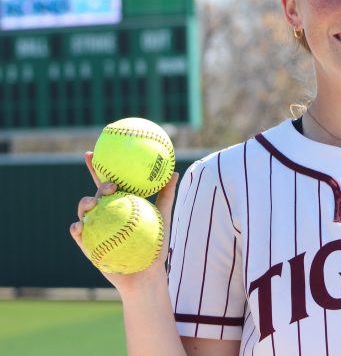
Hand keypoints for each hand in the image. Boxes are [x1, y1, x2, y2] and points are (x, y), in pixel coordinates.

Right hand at [69, 151, 178, 294]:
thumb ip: (166, 196)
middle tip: (108, 185)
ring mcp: (95, 229)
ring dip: (84, 205)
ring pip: (84, 212)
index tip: (91, 152)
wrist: (147, 275)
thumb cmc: (155, 246)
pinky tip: (78, 226)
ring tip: (92, 204)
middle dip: (96, 185)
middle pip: (95, 194)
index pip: (107, 182)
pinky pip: (80, 236)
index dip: (98, 167)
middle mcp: (106, 214)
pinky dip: (77, 230)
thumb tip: (175, 171)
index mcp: (120, 204)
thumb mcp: (164, 219)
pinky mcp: (89, 246)